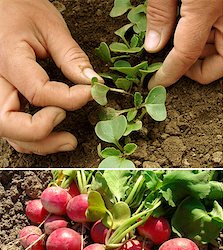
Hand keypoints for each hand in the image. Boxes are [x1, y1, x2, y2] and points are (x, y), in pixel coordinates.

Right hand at [0, 0, 100, 154]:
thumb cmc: (19, 8)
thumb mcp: (50, 26)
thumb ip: (71, 57)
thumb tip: (94, 84)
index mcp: (7, 58)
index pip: (38, 92)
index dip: (70, 99)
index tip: (91, 93)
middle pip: (8, 123)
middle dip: (42, 134)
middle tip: (71, 134)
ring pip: (8, 132)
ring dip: (38, 143)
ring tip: (69, 141)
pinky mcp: (1, 96)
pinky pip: (11, 127)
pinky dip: (31, 138)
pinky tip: (53, 134)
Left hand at [144, 0, 222, 87]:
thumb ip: (160, 13)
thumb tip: (153, 46)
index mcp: (206, 8)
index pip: (188, 55)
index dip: (170, 73)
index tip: (157, 82)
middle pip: (219, 62)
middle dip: (197, 70)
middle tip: (174, 65)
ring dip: (204, 53)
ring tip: (177, 44)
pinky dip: (210, 38)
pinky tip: (188, 28)